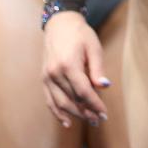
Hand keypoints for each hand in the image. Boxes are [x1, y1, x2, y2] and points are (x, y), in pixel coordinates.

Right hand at [42, 11, 109, 127]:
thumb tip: (104, 87)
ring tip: (89, 121)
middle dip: (87, 112)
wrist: (60, 25)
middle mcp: (55, 73)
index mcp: (68, 64)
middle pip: (72, 99)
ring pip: (60, 103)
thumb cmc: (80, 35)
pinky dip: (57, 113)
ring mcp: (47, 77)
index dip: (95, 104)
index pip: (83, 91)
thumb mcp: (94, 47)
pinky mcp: (43, 79)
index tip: (104, 114)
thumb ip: (98, 68)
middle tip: (99, 120)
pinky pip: (49, 100)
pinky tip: (67, 122)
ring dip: (75, 114)